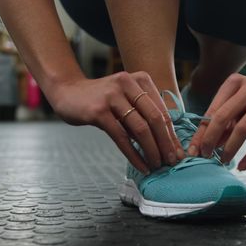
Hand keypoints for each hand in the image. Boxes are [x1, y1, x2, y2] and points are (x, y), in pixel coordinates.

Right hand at [49, 71, 184, 173]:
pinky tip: (141, 165)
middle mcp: (128, 84)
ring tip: (156, 165)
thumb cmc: (101, 100)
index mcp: (140, 79)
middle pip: (155, 119)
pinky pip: (121, 137)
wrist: (67, 92)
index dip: (172, 134)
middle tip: (171, 161)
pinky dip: (134, 154)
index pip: (163, 110)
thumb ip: (143, 113)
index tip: (178, 152)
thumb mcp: (126, 99)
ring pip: (140, 128)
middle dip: (166, 143)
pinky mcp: (98, 111)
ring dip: (151, 151)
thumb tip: (167, 143)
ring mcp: (112, 96)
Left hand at [188, 74, 245, 170]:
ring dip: (230, 148)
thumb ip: (223, 124)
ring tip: (223, 161)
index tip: (194, 150)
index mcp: (235, 81)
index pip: (213, 109)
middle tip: (205, 156)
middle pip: (224, 116)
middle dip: (211, 139)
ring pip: (243, 128)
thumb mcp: (240, 110)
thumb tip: (203, 146)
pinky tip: (243, 166)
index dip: (202, 132)